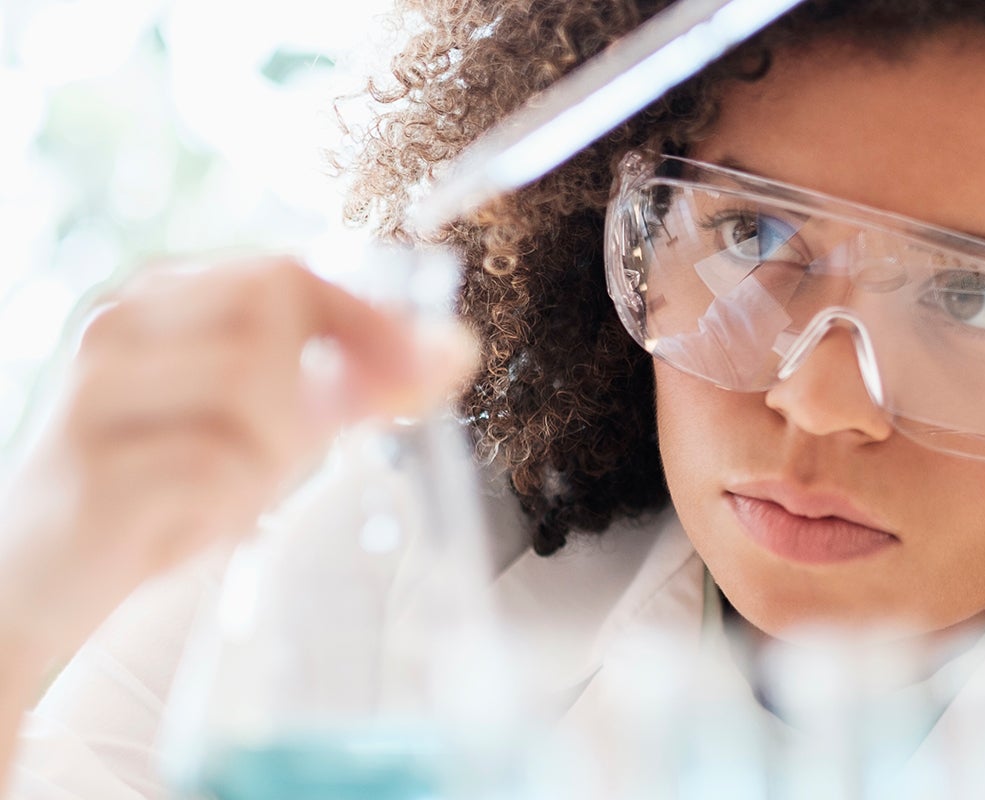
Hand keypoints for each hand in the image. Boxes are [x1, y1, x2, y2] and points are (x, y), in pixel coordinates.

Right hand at [0, 255, 477, 658]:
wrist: (25, 586)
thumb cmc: (155, 491)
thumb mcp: (262, 427)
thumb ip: (350, 386)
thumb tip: (455, 348)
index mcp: (157, 300)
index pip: (290, 272)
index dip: (373, 318)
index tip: (436, 364)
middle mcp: (117, 328)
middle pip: (275, 309)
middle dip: (323, 386)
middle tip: (307, 449)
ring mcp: (96, 396)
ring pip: (254, 393)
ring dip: (272, 460)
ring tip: (227, 496)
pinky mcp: (94, 472)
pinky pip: (219, 473)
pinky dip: (231, 509)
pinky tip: (191, 527)